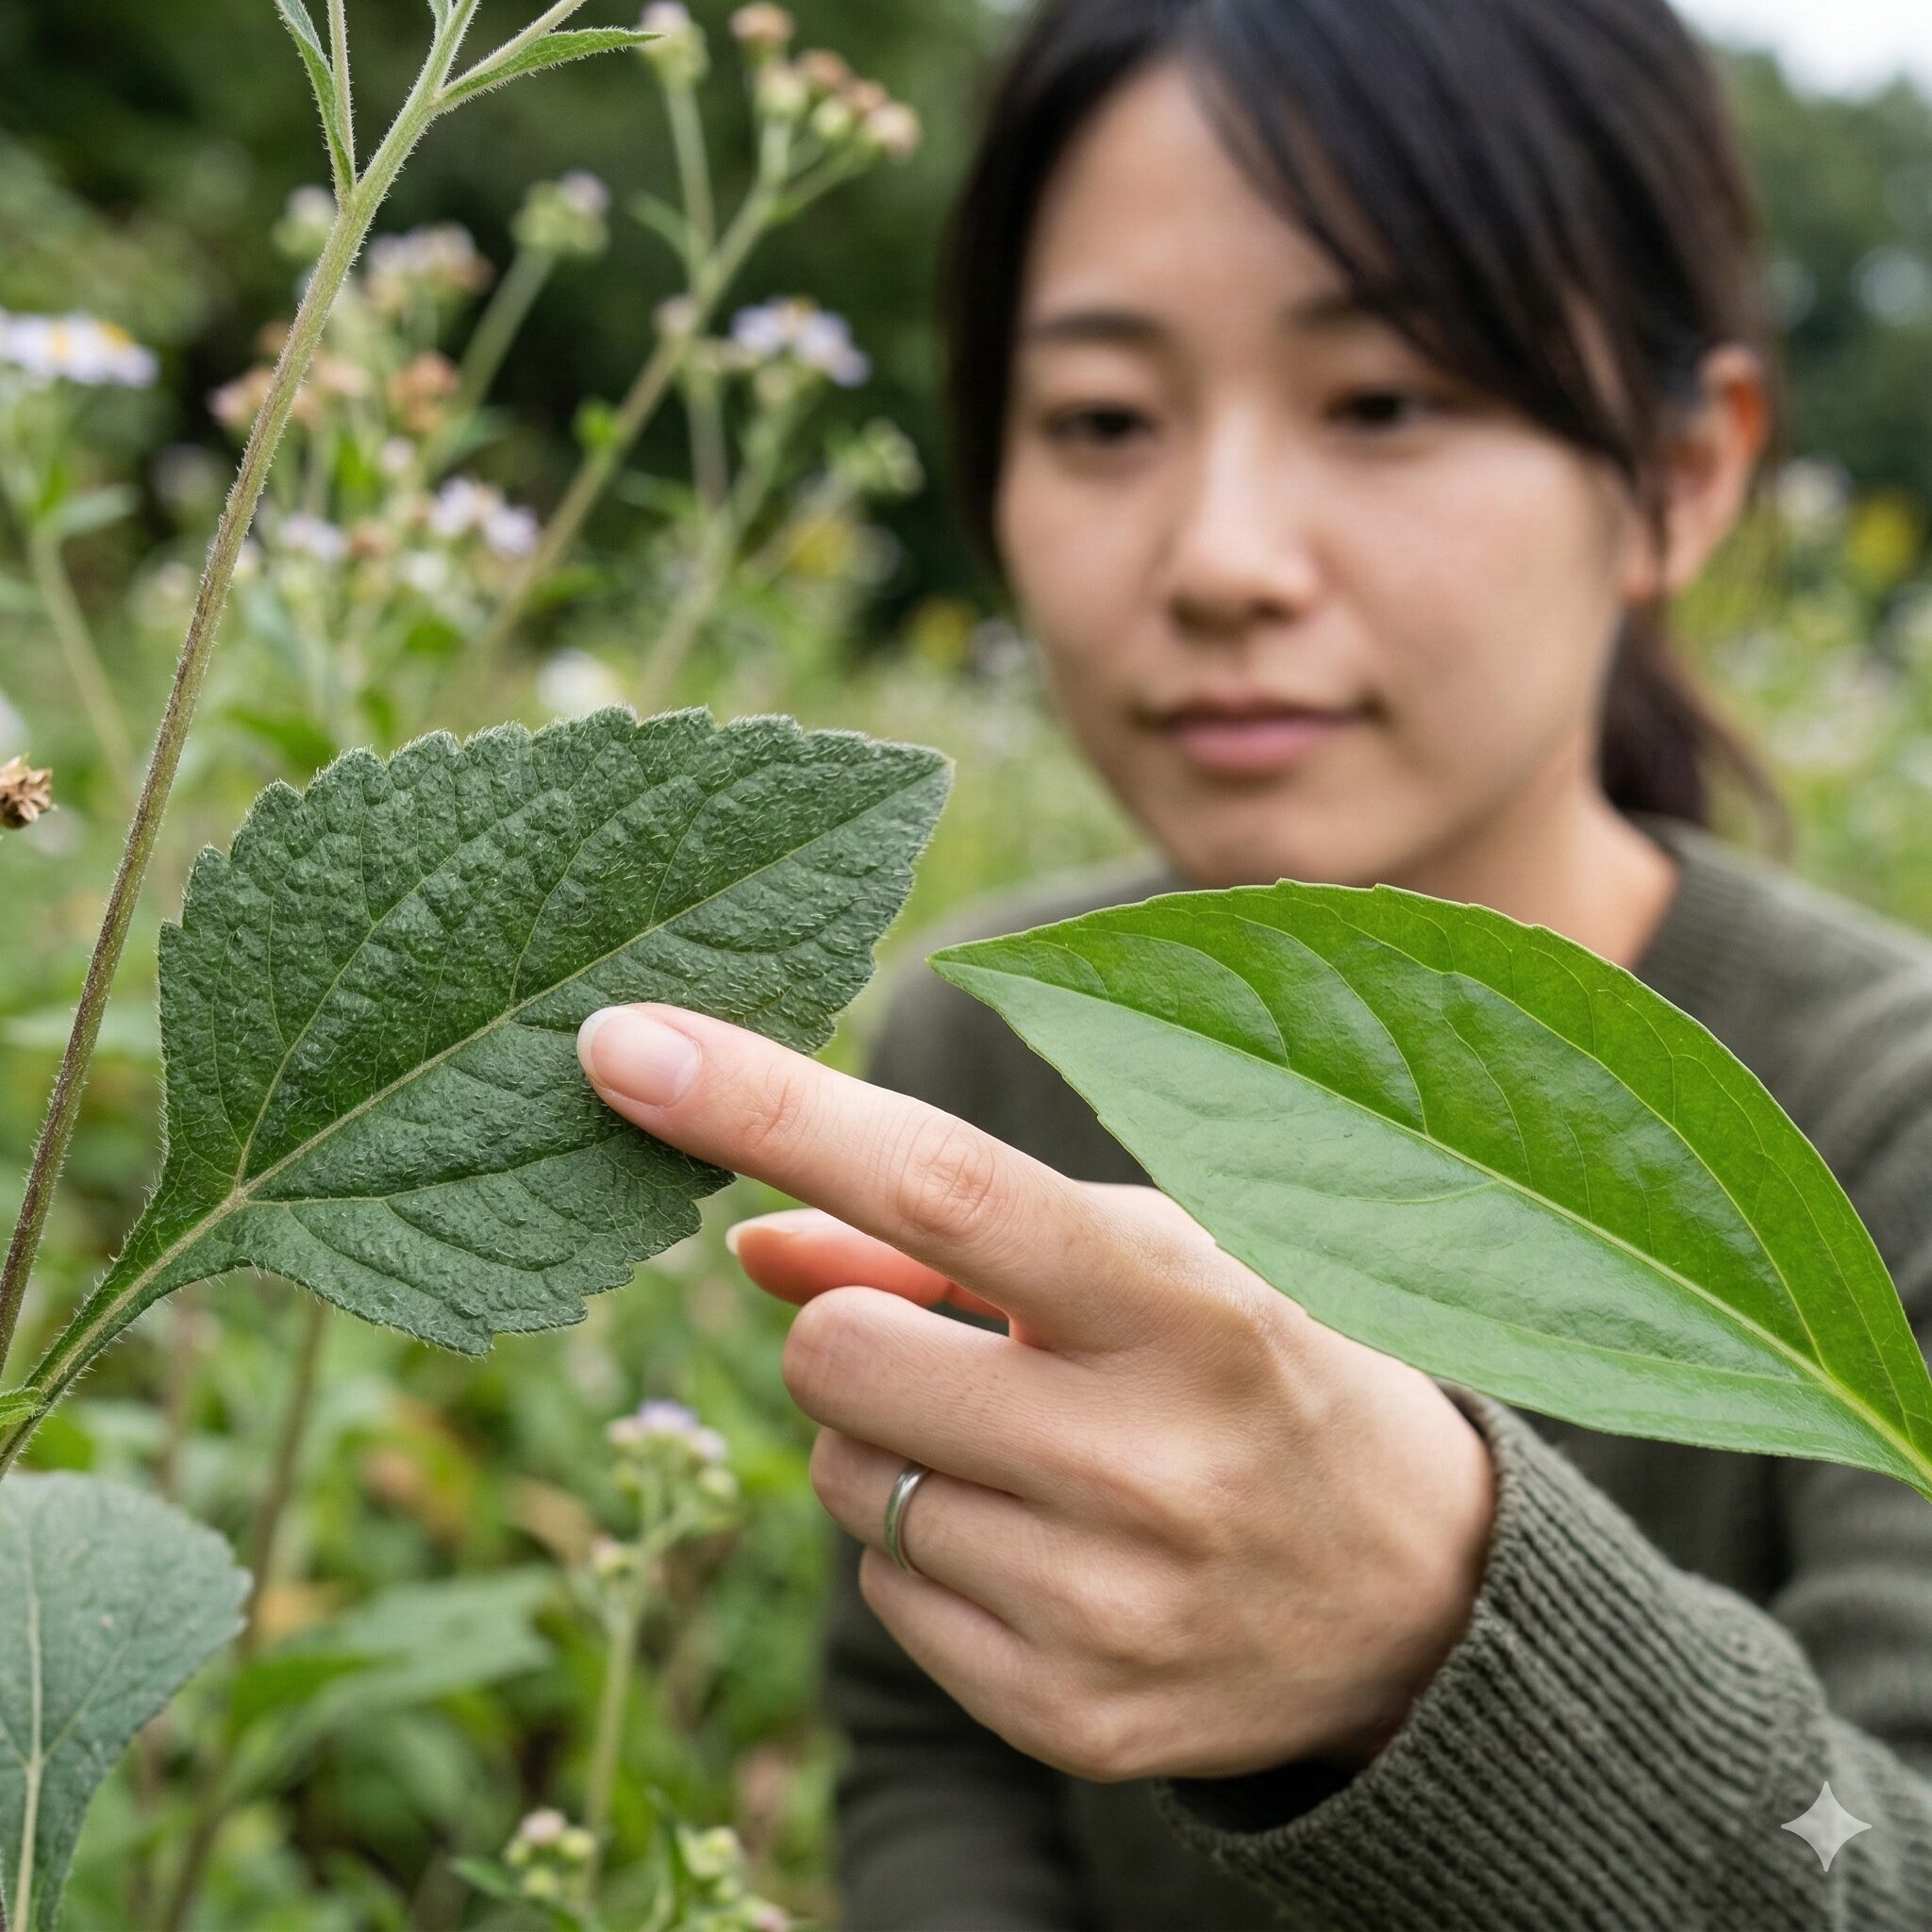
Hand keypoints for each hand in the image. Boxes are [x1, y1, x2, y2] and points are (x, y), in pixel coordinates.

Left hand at [577, 1003, 1495, 1783]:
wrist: (1417, 1596)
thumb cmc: (1253, 1368)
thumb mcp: (1141, 1259)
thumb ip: (940, 1240)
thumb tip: (749, 1243)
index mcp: (1183, 1301)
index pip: (940, 1182)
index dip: (767, 1104)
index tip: (621, 1041)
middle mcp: (1147, 1459)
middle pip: (832, 1353)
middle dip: (853, 1330)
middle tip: (959, 1344)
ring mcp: (1104, 1607)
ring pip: (835, 1480)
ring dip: (886, 1445)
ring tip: (1025, 1449)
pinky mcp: (1068, 1716)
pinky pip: (878, 1597)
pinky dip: (922, 1550)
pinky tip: (1038, 1543)